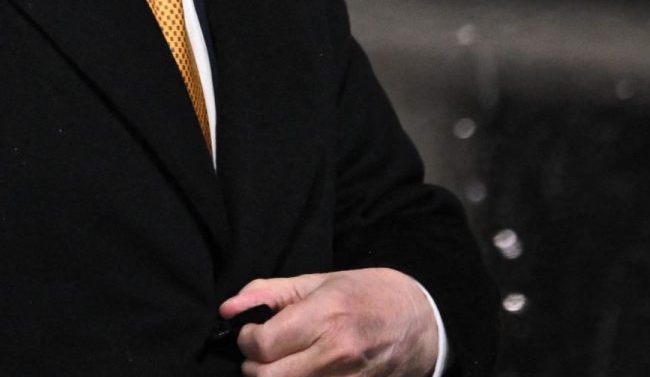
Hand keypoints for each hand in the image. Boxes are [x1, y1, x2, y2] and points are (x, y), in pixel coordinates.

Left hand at [218, 268, 437, 376]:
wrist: (421, 322)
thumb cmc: (368, 294)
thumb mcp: (319, 282)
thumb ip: (270, 293)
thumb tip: (228, 309)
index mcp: (326, 315)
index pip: (261, 345)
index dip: (246, 339)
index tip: (252, 331)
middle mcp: (336, 352)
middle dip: (254, 364)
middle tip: (263, 350)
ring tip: (283, 361)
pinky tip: (302, 371)